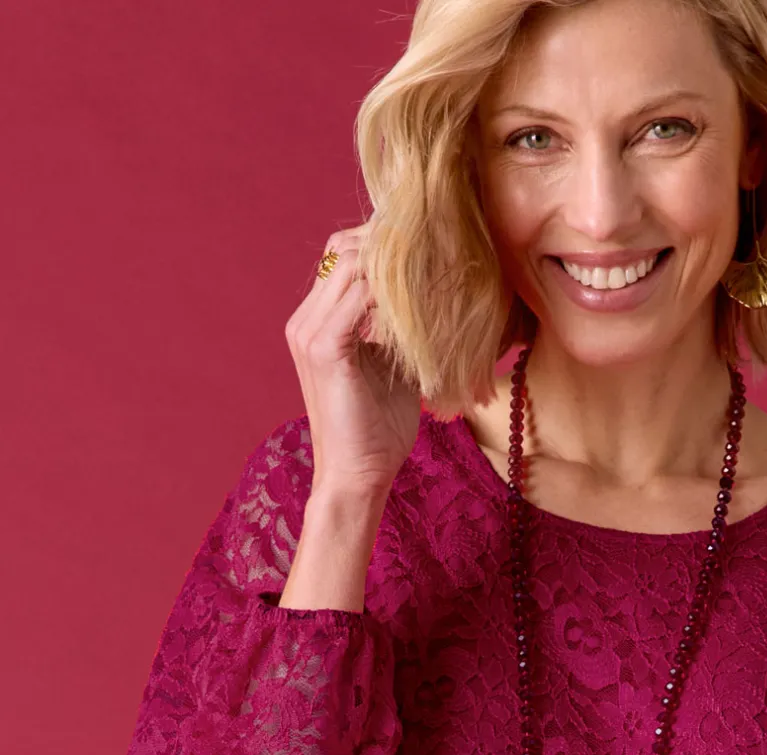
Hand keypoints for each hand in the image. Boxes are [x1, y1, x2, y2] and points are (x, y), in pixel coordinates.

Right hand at [284, 222, 421, 498]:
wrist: (359, 476)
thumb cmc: (380, 431)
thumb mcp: (393, 367)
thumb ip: (398, 330)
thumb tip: (434, 298)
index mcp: (318, 321)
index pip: (344, 256)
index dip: (385, 247)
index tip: (433, 250)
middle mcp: (305, 320)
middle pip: (344, 249)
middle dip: (392, 246)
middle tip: (440, 253)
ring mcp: (309, 332)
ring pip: (351, 264)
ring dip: (397, 266)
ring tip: (437, 273)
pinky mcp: (324, 349)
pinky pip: (358, 297)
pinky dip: (393, 293)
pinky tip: (424, 305)